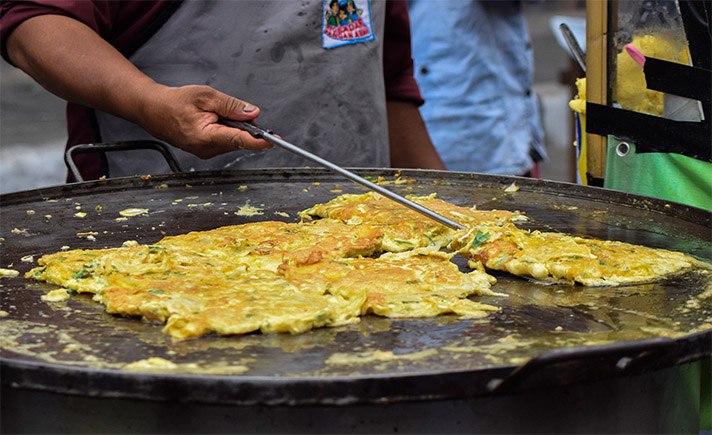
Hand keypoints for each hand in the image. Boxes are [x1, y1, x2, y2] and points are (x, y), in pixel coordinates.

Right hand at [139, 84, 272, 158]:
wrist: (153, 110)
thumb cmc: (174, 102)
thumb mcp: (206, 96)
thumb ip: (231, 105)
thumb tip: (253, 114)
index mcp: (206, 137)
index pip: (240, 140)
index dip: (260, 140)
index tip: (275, 140)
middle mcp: (207, 149)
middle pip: (240, 138)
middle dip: (242, 123)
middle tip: (228, 108)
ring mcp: (207, 152)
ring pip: (234, 139)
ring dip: (232, 125)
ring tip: (212, 113)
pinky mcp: (207, 150)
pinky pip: (226, 139)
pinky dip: (225, 128)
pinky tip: (211, 119)